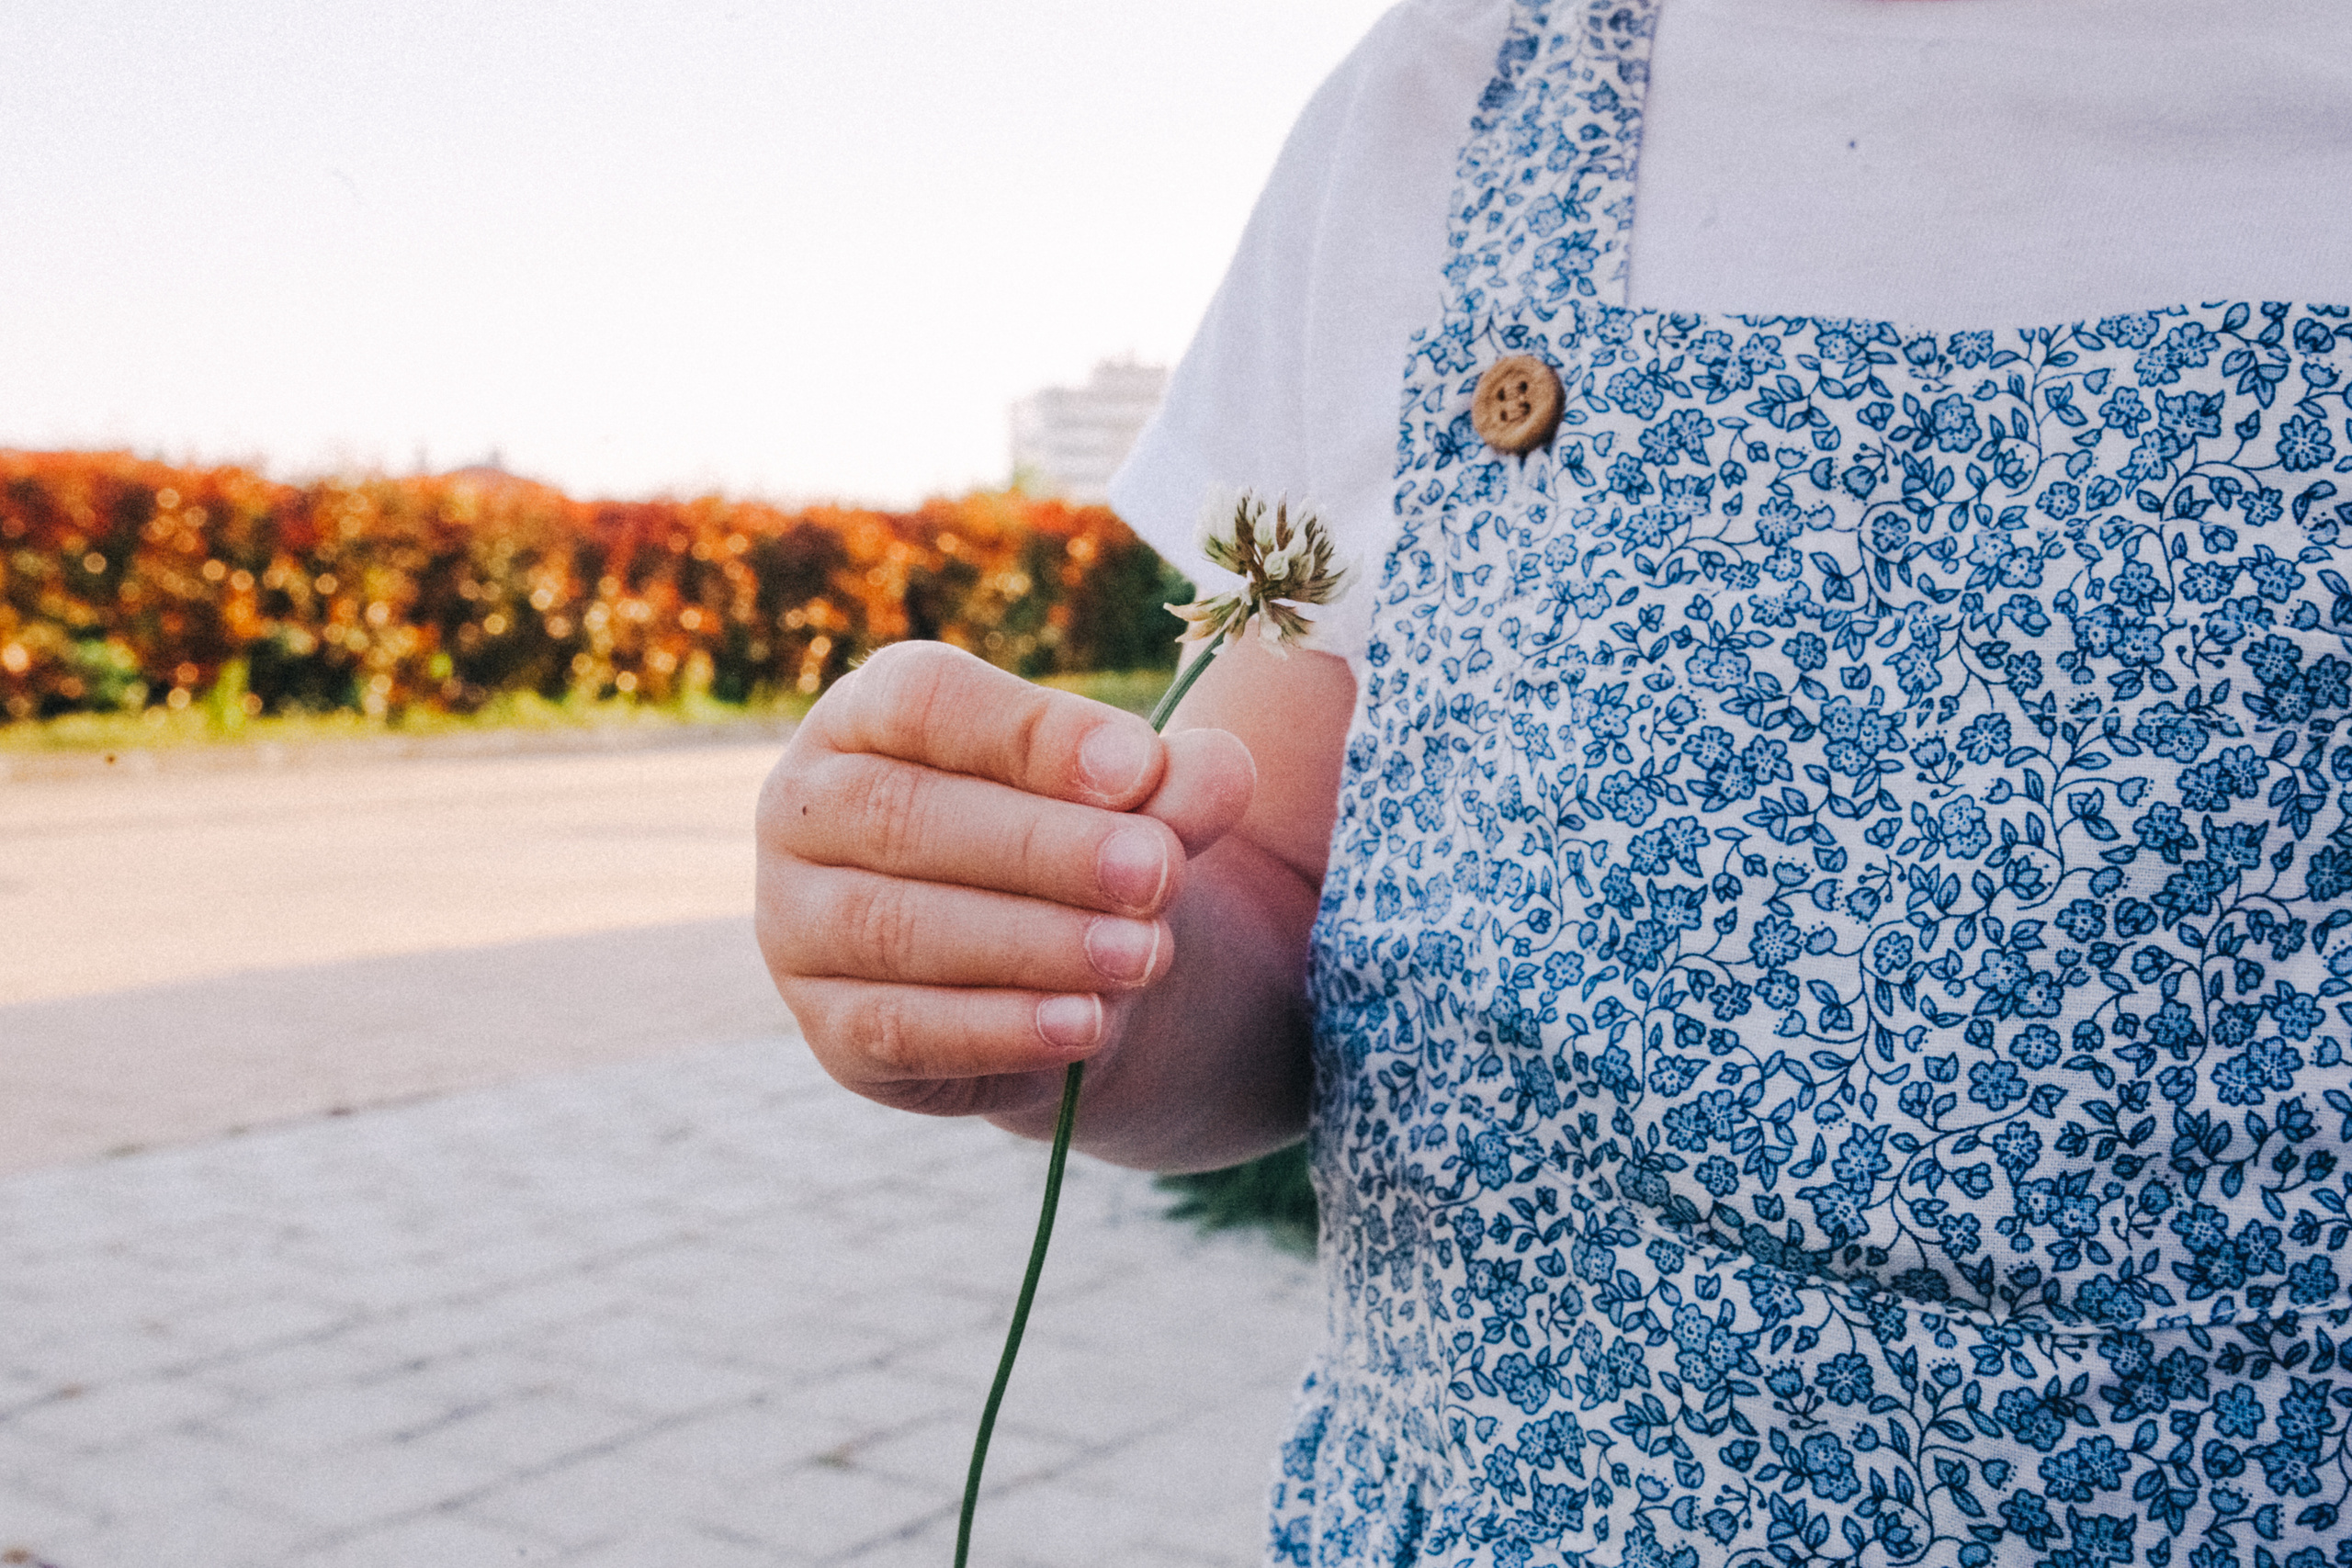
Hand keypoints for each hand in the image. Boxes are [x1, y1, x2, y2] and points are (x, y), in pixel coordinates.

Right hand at [755, 641, 1253, 1122]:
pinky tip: (1085, 1024)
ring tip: (1143, 954)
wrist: (1050, 974)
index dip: (1029, 731)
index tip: (1138, 768)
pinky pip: (899, 1029)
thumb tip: (1222, 769)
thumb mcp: (1132, 803)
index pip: (922, 699)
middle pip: (905, 816)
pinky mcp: (829, 1029)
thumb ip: (1174, 780)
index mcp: (866, 716)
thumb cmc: (1076, 849)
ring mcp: (798, 924)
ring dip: (1033, 942)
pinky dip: (998, 1028)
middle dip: (1044, 847)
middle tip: (1159, 872)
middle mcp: (807, 811)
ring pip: (899, 928)